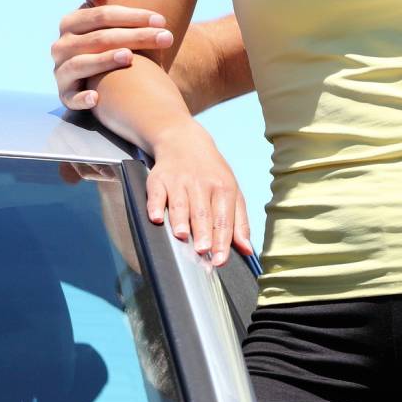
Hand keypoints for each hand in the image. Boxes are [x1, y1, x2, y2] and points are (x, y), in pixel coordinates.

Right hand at [52, 0, 172, 109]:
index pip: (101, 15)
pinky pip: (70, 97)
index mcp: (71, 22)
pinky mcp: (65, 94)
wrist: (100, 71)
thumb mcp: (101, 12)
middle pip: (99, 39)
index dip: (132, 16)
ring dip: (105, 61)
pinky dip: (82, 98)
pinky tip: (98, 98)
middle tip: (167, 38)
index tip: (162, 20)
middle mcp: (61, 46)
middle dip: (135, 37)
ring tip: (131, 57)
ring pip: (82, 64)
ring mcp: (62, 70)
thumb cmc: (104, 34)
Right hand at [147, 120, 252, 265]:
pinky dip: (155, 206)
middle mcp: (202, 184)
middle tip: (203, 251)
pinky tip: (156, 218)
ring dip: (181, 220)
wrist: (184, 142)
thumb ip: (239, 222)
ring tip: (183, 237)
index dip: (223, 240)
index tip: (220, 259)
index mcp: (224, 188)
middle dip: (204, 232)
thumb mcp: (232, 191)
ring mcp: (179, 181)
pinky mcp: (158, 180)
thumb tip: (247, 249)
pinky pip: (156, 194)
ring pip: (181, 204)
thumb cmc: (212, 173)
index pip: (225, 218)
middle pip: (203, 213)